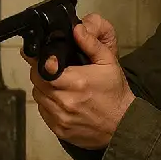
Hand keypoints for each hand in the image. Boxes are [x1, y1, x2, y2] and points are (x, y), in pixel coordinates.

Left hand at [21, 17, 134, 149]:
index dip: (41, 62)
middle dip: (44, 74)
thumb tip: (77, 30)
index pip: (42, 68)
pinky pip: (44, 112)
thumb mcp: (109, 63)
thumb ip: (91, 44)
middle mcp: (65, 101)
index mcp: (76, 82)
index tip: (46, 60)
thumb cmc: (115, 94)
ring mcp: (60, 117)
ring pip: (39, 97)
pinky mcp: (59, 129)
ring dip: (45, 89)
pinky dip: (49, 105)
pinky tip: (64, 102)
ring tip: (62, 87)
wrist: (123, 125)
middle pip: (37, 81)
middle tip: (57, 72)